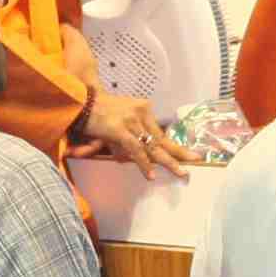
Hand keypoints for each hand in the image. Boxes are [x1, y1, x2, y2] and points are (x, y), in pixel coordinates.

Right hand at [82, 92, 196, 175]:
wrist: (80, 101)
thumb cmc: (98, 115)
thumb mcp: (120, 123)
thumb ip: (130, 140)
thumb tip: (133, 159)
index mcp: (144, 109)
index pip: (161, 133)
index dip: (175, 146)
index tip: (190, 155)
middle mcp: (140, 113)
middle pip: (162, 139)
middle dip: (179, 153)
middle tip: (195, 161)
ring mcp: (131, 120)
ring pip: (152, 146)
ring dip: (167, 162)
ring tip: (180, 173)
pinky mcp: (119, 129)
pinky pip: (136, 150)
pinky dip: (144, 164)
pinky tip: (151, 175)